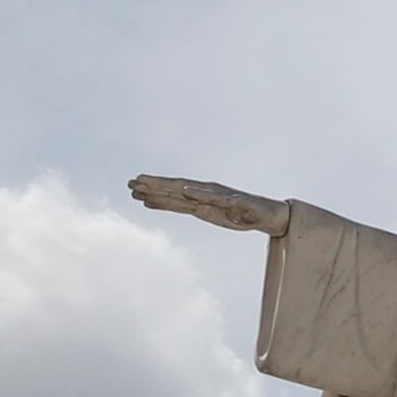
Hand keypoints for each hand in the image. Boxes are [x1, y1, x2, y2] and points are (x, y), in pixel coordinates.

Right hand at [128, 174, 283, 234]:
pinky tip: (149, 203)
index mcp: (210, 191)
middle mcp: (202, 193)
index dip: (161, 184)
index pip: (180, 186)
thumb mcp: (240, 207)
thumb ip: (219, 201)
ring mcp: (201, 201)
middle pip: (171, 189)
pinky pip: (177, 207)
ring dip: (152, 194)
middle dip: (151, 186)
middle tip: (129, 183)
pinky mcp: (202, 210)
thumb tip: (191, 192)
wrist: (268, 215)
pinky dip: (162, 204)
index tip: (143, 182)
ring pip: (171, 197)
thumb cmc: (257, 211)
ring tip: (133, 192)